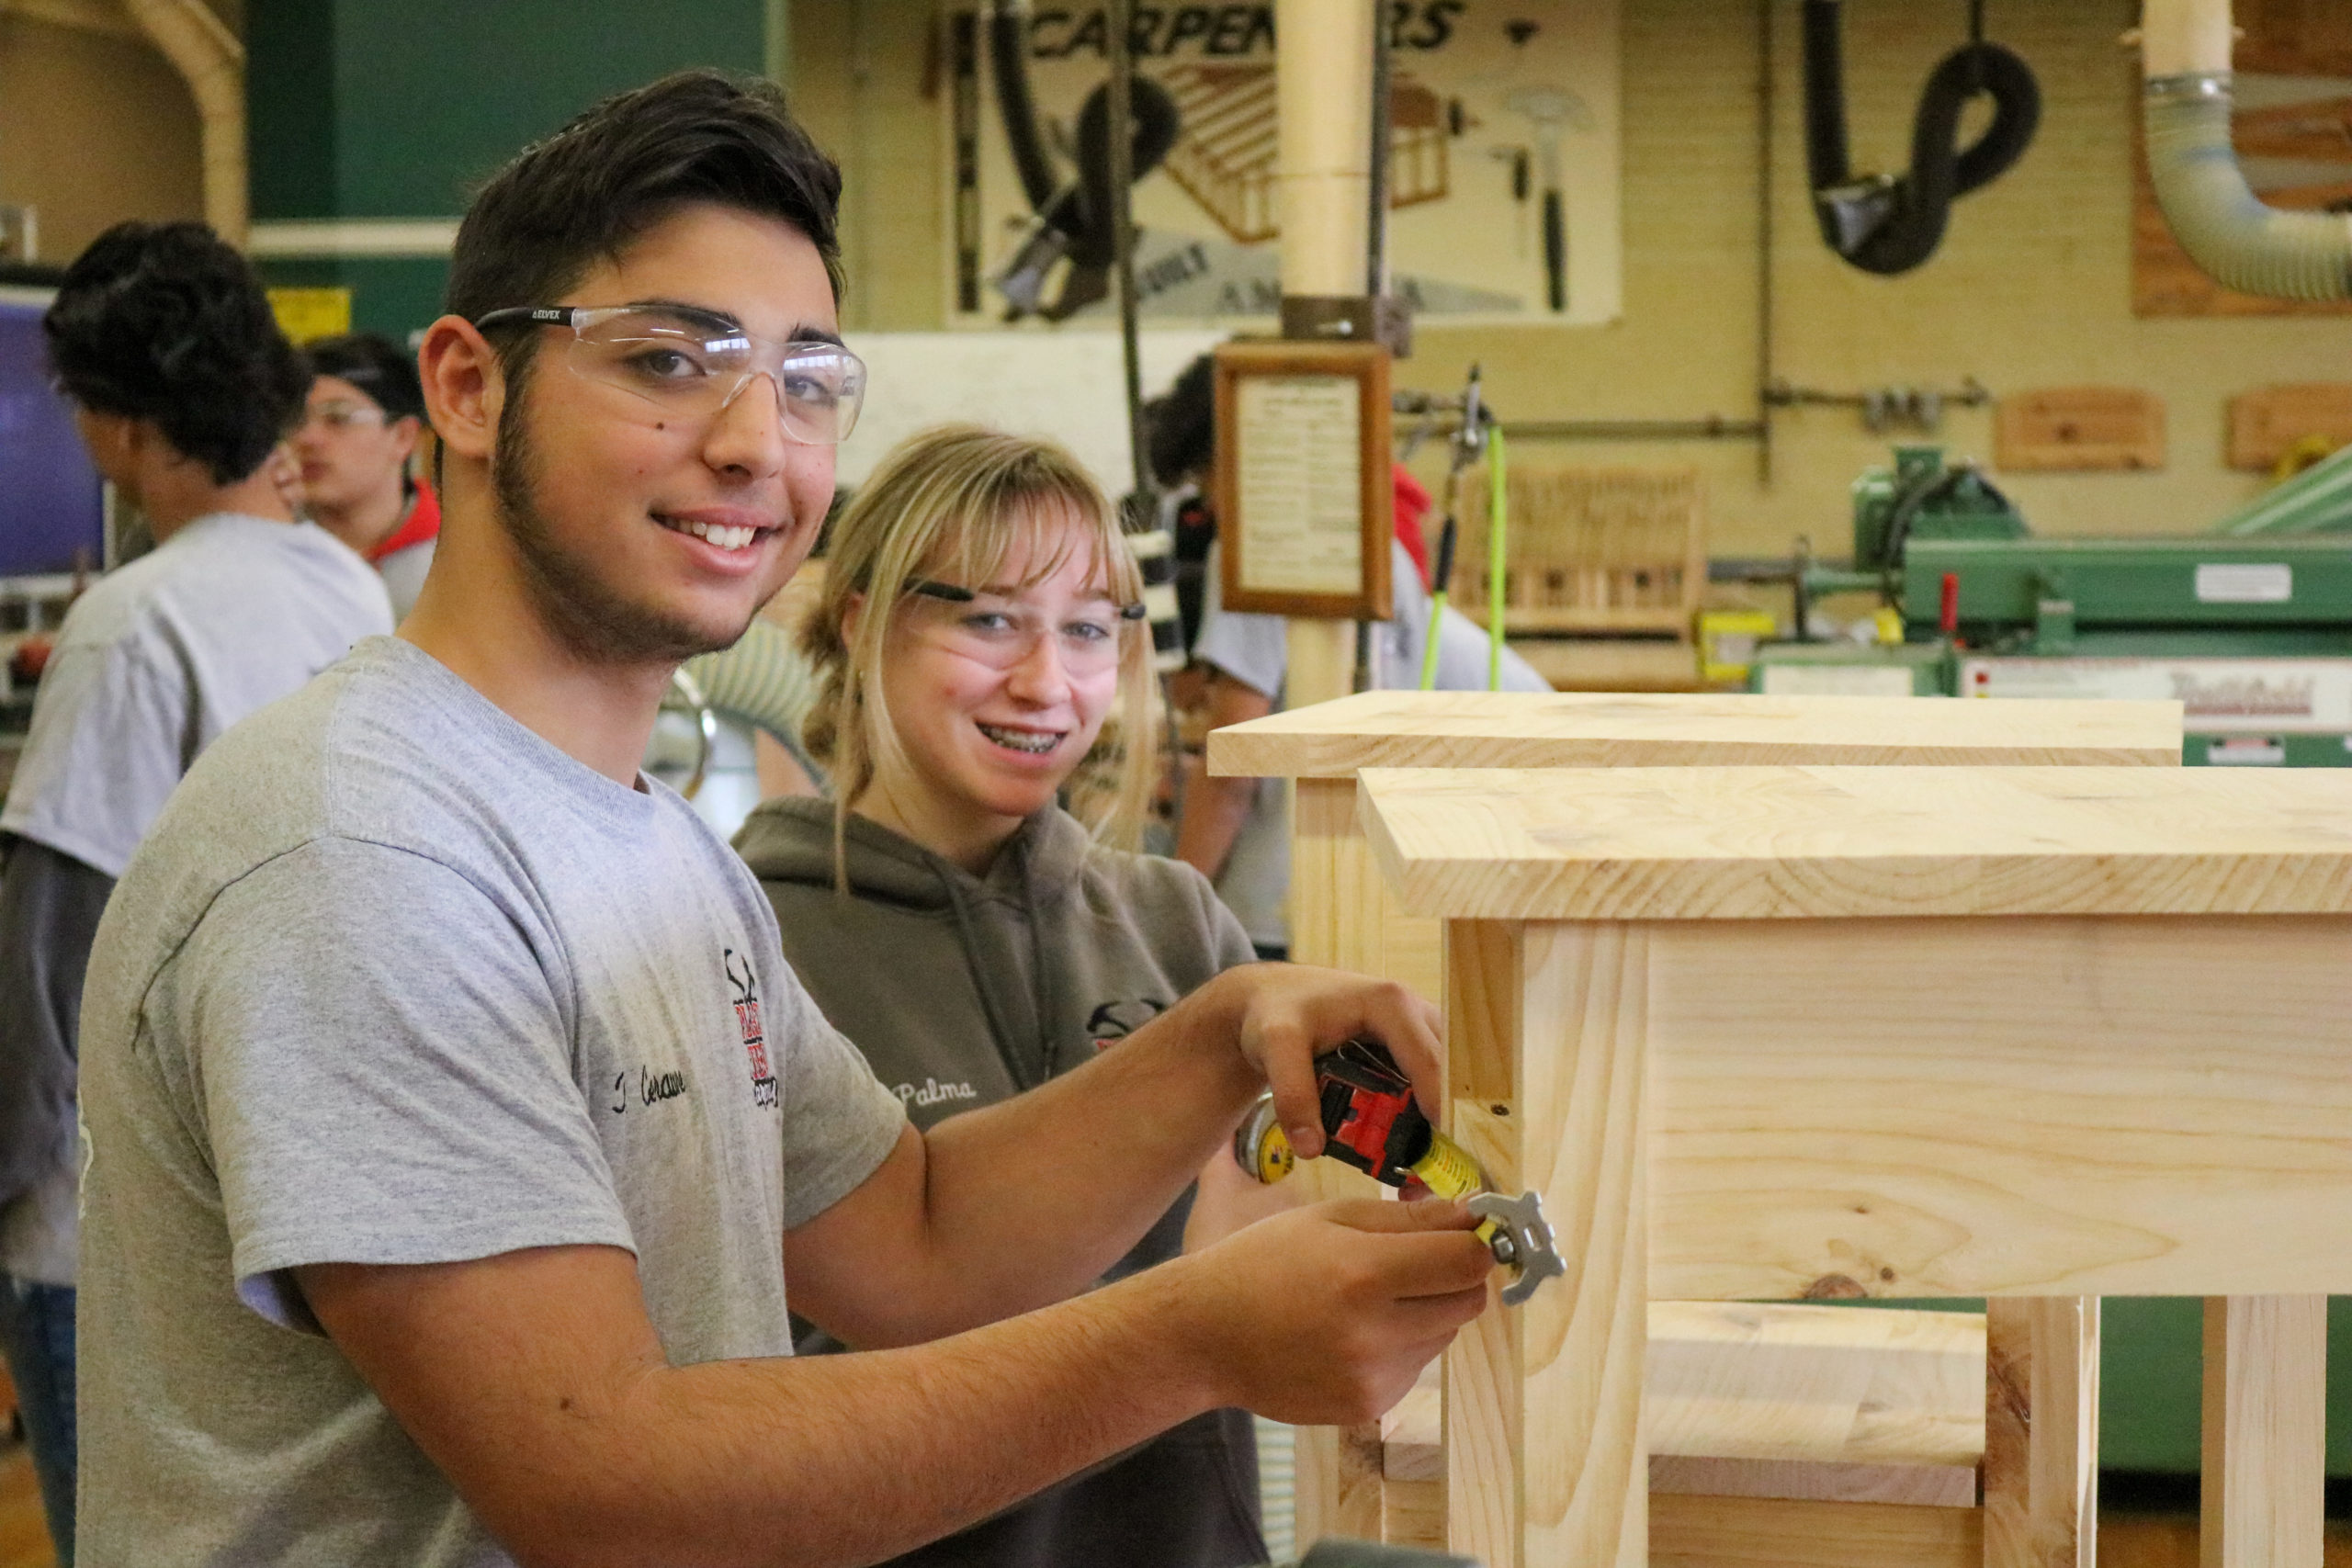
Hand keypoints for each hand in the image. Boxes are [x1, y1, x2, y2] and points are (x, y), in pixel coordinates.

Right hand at [1164, 1197, 1491, 1426]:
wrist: (1205, 1336)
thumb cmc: (1264, 1262)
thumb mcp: (1329, 1219)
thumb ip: (1408, 1217)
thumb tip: (1475, 1214)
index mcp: (1365, 1273)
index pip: (1468, 1261)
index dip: (1473, 1241)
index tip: (1461, 1232)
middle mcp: (1376, 1332)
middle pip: (1468, 1301)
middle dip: (1453, 1275)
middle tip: (1415, 1261)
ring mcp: (1374, 1378)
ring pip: (1444, 1335)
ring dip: (1426, 1311)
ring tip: (1368, 1299)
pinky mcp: (1368, 1407)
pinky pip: (1415, 1367)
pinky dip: (1400, 1345)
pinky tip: (1351, 1334)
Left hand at [1210, 964, 1442, 1160]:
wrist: (1269, 997)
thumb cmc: (1275, 1011)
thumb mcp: (1277, 1045)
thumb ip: (1292, 1093)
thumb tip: (1310, 1148)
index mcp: (1391, 1005)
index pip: (1429, 1061)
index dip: (1440, 1106)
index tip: (1444, 1150)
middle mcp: (1413, 1013)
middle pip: (1446, 1073)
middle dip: (1445, 1121)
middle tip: (1436, 1169)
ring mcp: (1415, 1030)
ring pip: (1443, 1080)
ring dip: (1438, 1121)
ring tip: (1423, 1168)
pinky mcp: (1408, 1048)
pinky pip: (1427, 1083)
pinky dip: (1422, 1115)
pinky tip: (1409, 1149)